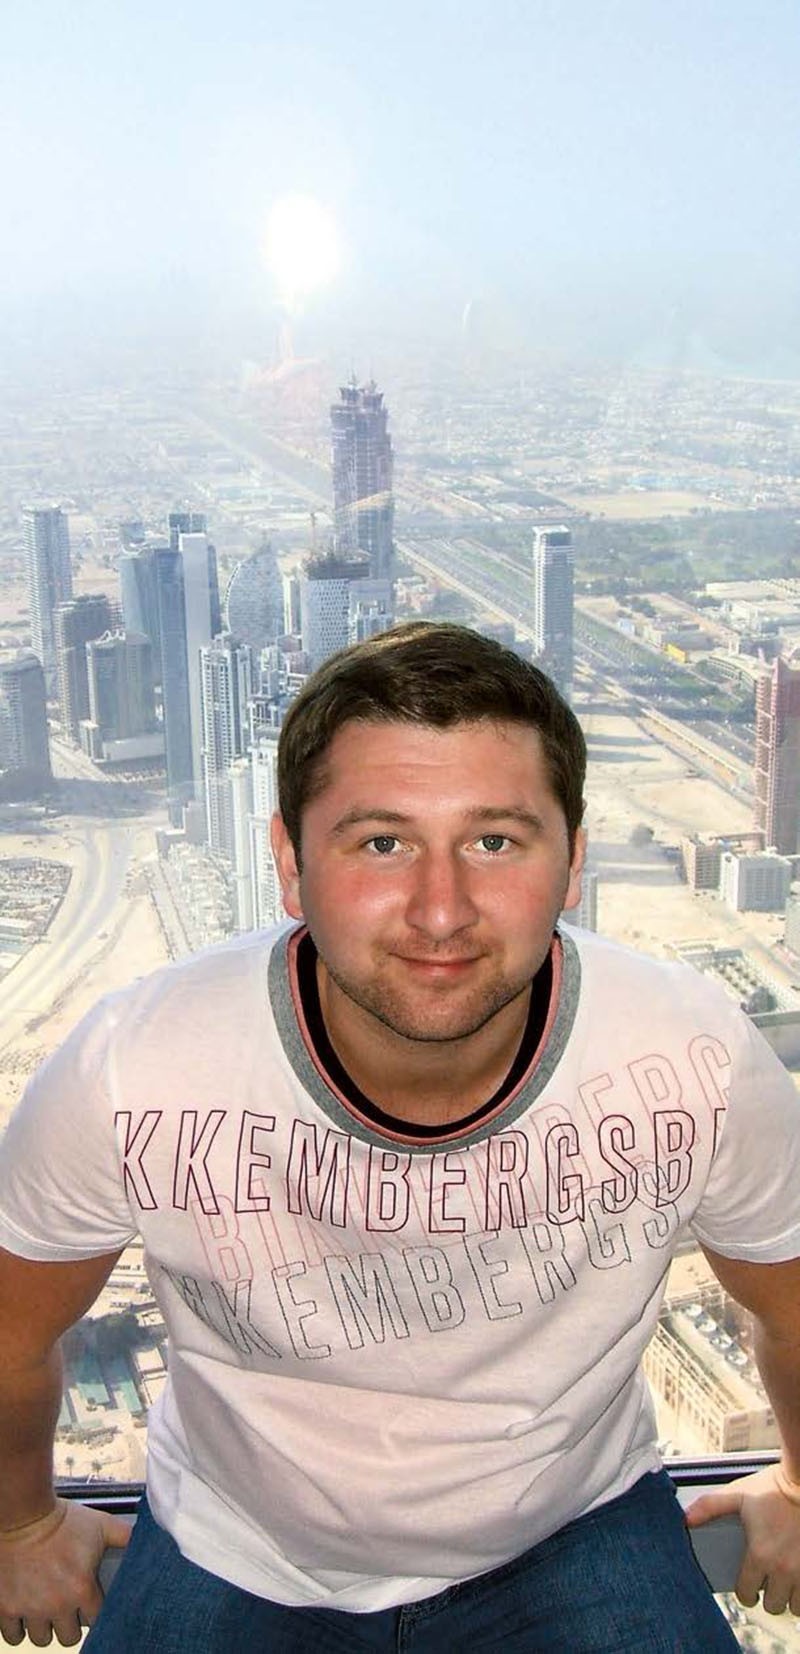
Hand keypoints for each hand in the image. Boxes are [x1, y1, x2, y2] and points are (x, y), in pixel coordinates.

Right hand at [0, 1499, 130, 1647]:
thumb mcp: (100, 1525)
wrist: (23, 1514)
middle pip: (68, 1637)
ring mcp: (30, 1609)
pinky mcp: (6, 1608)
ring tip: (45, 1610)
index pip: (96, 1620)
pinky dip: (18, 1628)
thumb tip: (148, 1538)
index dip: (93, 1611)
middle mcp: (56, 1605)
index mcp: (81, 1589)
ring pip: (41, 1639)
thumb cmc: (61, 1519)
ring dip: (44, 1627)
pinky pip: (13, 1636)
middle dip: (69, 1624)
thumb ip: (125, 1536)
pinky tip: (24, 1613)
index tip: (89, 1603)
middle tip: (66, 1608)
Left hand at [686, 1464, 799, 1616]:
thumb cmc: (774, 1488)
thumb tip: (686, 1519)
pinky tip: (799, 1581)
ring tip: (786, 1582)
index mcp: (760, 1555)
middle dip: (768, 1597)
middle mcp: (784, 1570)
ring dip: (790, 1598)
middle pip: (773, 1606)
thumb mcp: (739, 1494)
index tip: (748, 1587)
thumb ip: (710, 1507)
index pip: (746, 1594)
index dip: (745, 1592)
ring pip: (796, 1607)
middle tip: (768, 1582)